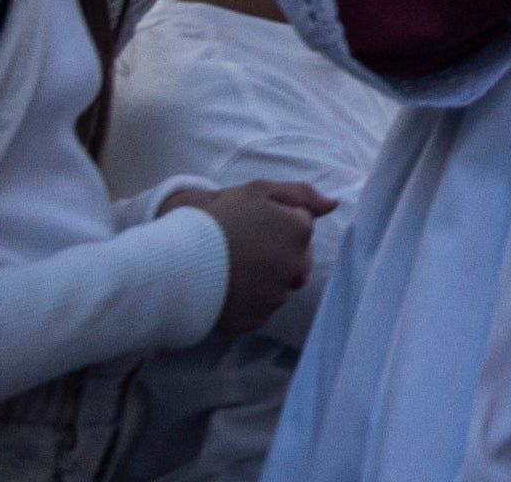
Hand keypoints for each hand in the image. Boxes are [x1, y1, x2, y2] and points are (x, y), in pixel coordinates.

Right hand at [181, 181, 330, 334]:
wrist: (177, 264)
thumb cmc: (218, 220)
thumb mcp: (259, 191)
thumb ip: (301, 194)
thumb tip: (333, 204)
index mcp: (300, 233)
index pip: (300, 223)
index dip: (274, 219)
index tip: (250, 222)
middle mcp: (295, 267)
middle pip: (295, 257)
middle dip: (277, 250)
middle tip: (242, 245)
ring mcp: (276, 296)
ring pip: (279, 283)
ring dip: (264, 275)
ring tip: (231, 265)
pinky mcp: (256, 319)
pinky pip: (260, 307)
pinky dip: (249, 298)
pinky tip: (227, 287)